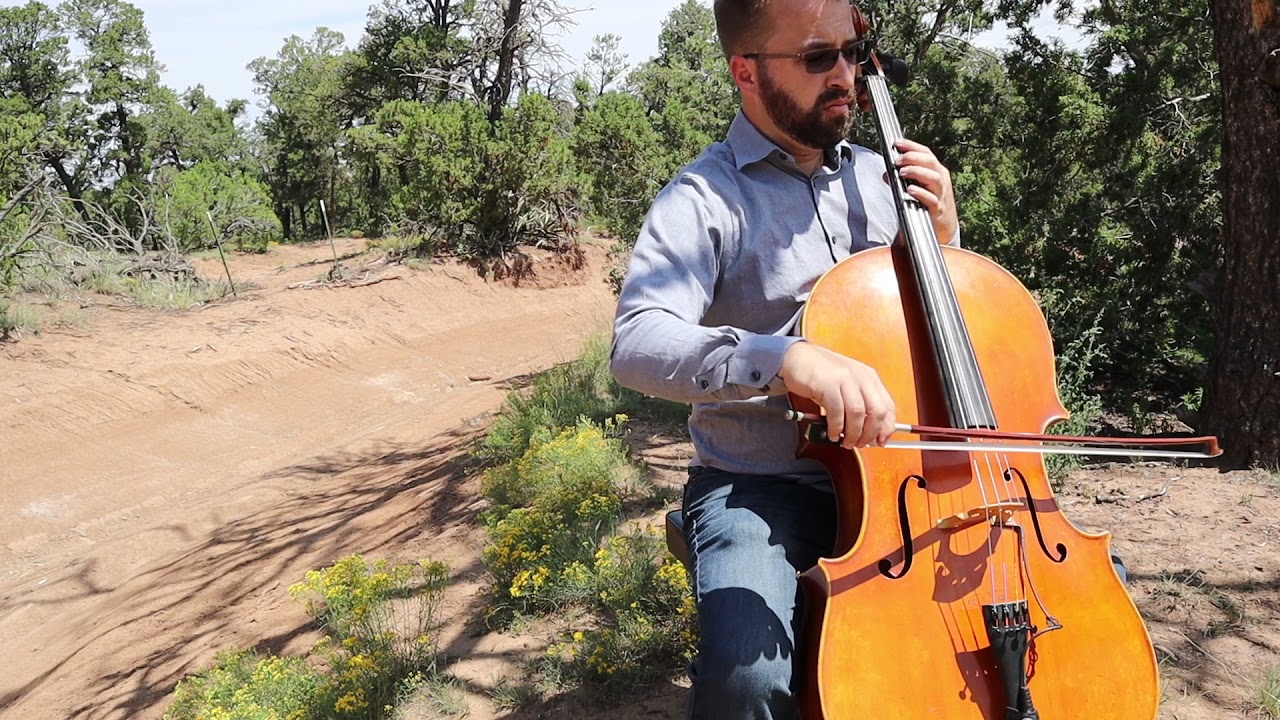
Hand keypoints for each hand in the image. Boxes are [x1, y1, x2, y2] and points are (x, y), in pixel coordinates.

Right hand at [779, 341, 895, 448]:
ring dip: (853, 434)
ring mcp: (845, 379)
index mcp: (869, 378)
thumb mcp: (847, 385)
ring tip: (845, 441)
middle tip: (861, 443)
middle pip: (877, 411)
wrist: (797, 358)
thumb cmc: (821, 374)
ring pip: (858, 414)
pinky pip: (837, 412)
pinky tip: (832, 433)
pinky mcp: (828, 384)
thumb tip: (869, 430)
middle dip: (870, 434)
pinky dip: (836, 428)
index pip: (888, 406)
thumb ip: (859, 403)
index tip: (881, 441)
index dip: (887, 428)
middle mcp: (861, 377)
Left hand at [891, 138, 958, 244]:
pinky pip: (931, 199)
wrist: (944, 227)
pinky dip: (920, 193)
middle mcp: (940, 180)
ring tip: (901, 172)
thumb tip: (886, 174)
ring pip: (933, 178)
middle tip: (898, 160)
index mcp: (936, 171)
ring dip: (916, 172)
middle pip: (930, 162)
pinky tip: (909, 190)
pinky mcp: (938, 209)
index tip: (897, 142)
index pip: (926, 153)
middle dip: (913, 157)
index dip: (911, 146)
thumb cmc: (929, 203)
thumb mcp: (919, 187)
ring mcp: (941, 194)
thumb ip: (902, 180)